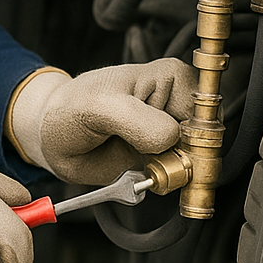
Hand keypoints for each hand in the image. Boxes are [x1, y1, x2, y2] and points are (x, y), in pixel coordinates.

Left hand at [7, 60, 196, 183]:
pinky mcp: (165, 157)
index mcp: (171, 77)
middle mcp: (178, 103)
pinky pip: (183, 179)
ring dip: (177, 175)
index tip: (167, 149)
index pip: (205, 114)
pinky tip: (143, 173)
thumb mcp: (98, 107)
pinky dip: (168, 184)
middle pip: (209, 142)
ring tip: (142, 163)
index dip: (193, 138)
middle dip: (187, 161)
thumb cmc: (71, 108)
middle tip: (151, 160)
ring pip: (199, 164)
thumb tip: (171, 137)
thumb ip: (137, 120)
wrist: (53, 135)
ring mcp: (173, 132)